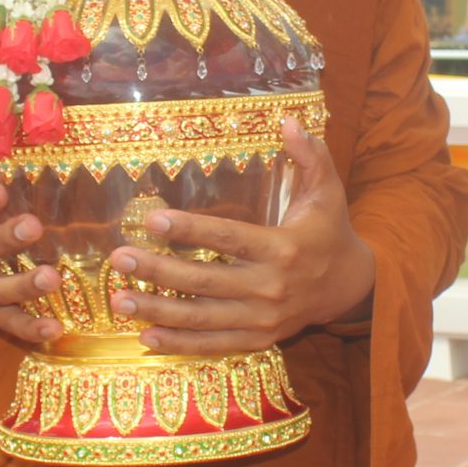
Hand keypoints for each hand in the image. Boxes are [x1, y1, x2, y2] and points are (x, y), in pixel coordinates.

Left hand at [105, 119, 373, 355]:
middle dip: (158, 270)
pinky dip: (180, 345)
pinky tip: (146, 338)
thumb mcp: (328, 190)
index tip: (153, 220)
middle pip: (205, 280)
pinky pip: (214, 345)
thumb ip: (310, 155)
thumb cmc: (330, 231)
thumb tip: (289, 121)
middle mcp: (271, 287)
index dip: (190, 230)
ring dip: (158, 310)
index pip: (229, 238)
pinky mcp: (259, 339)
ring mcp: (263, 318)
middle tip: (119, 257)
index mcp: (283, 248)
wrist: (348, 286)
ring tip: (119, 301)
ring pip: (202, 318)